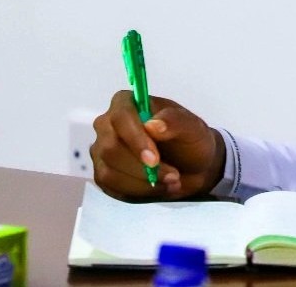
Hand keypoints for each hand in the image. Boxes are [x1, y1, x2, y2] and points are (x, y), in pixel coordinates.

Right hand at [90, 90, 225, 200]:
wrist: (193, 167)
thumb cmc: (190, 140)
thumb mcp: (192, 128)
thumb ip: (175, 121)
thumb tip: (152, 125)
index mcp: (126, 103)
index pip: (120, 118)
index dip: (135, 140)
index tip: (154, 160)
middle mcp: (107, 125)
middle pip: (110, 148)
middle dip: (141, 168)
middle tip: (173, 176)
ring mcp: (102, 151)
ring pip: (108, 171)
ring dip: (142, 182)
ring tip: (172, 182)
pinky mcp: (104, 175)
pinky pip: (112, 188)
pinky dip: (138, 192)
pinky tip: (159, 188)